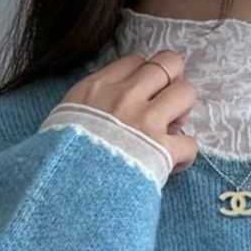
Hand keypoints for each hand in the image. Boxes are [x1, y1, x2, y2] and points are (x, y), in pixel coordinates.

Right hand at [61, 48, 198, 176]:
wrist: (65, 188)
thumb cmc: (60, 160)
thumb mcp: (61, 120)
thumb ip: (85, 108)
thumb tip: (98, 114)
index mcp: (99, 87)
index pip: (136, 61)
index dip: (145, 76)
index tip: (142, 96)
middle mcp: (125, 96)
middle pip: (168, 64)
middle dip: (172, 82)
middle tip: (165, 106)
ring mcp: (145, 121)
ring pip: (186, 93)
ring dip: (184, 110)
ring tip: (172, 130)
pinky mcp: (161, 151)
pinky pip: (190, 143)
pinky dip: (186, 154)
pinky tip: (173, 164)